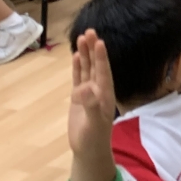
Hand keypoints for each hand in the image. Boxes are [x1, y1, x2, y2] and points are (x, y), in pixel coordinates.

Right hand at [69, 30, 116, 174]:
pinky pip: (79, 78)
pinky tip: (76, 56)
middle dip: (93, 49)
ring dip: (85, 54)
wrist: (89, 149)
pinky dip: (78, 67)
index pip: (103, 71)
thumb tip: (84, 89)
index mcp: (104, 94)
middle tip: (89, 31)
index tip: (99, 41)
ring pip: (87, 69)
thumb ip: (90, 106)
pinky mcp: (79, 98)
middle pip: (96, 65)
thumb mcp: (93, 123)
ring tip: (82, 37)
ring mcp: (89, 92)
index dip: (101, 57)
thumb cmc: (93, 138)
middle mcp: (98, 90)